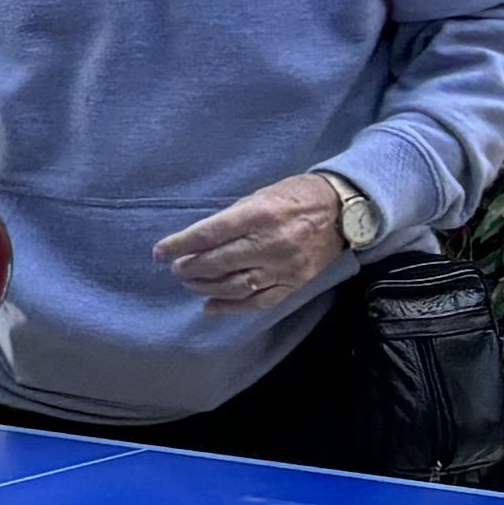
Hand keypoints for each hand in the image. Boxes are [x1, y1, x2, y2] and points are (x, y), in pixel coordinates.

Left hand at [162, 171, 354, 313]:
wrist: (344, 210)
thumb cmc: (295, 197)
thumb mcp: (259, 196)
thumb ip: (230, 220)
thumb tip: (197, 241)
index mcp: (258, 215)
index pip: (208, 234)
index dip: (179, 245)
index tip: (160, 253)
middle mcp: (270, 243)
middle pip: (218, 263)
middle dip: (190, 268)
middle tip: (176, 269)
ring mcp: (284, 267)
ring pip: (235, 286)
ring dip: (206, 288)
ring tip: (190, 284)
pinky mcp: (295, 283)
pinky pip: (259, 301)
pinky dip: (232, 307)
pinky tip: (211, 307)